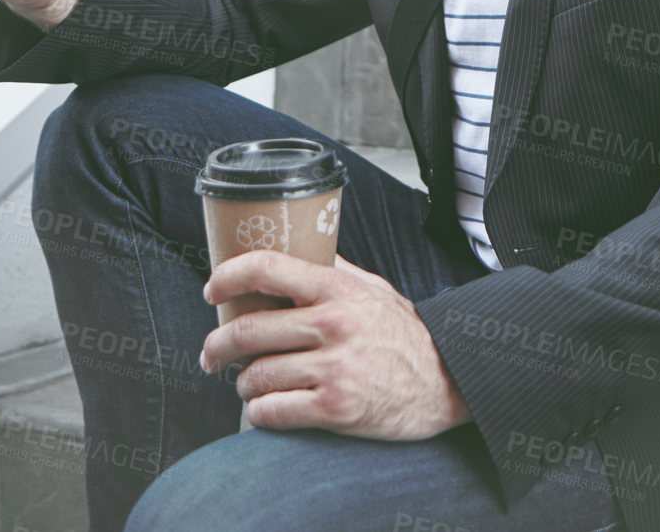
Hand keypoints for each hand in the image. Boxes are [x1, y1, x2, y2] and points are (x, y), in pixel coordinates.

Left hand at [200, 252, 471, 439]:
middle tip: (212, 355)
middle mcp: (334, 324)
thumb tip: (298, 248)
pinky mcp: (335, 408)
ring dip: (243, 384)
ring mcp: (334, 368)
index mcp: (339, 289)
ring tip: (251, 384)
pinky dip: (261, 411)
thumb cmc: (407, 336)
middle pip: (248, 329)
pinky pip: (271, 411)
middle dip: (217, 346)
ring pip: (255, 376)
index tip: (212, 291)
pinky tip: (269, 407)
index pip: (267, 267)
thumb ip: (336, 271)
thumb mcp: (376, 290)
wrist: (448, 383)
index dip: (227, 277)